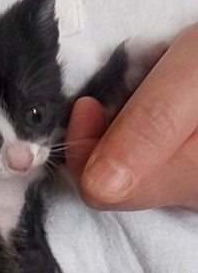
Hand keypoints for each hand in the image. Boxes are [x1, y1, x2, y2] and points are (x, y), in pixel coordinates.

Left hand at [66, 23, 197, 211]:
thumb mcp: (193, 75)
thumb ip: (151, 126)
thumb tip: (99, 186)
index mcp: (192, 178)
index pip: (103, 191)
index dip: (85, 147)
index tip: (90, 104)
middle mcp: (195, 196)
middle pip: (120, 186)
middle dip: (108, 138)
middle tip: (129, 90)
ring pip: (137, 176)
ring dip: (128, 135)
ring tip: (155, 94)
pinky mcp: (197, 176)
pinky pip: (157, 167)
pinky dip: (147, 138)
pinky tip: (170, 109)